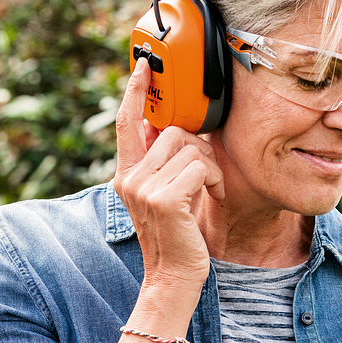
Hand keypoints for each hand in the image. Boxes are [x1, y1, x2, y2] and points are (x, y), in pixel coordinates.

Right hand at [113, 59, 224, 293]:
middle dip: (199, 149)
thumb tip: (170, 128)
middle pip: (173, 131)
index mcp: (126, 174)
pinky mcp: (164, 199)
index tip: (144, 66)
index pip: (126, 122)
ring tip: (209, 190)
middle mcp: (129, 178)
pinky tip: (213, 196)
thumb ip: (161, 163)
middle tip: (207, 176)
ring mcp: (144, 188)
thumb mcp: (163, 195)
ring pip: (189, 147)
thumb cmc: (176, 236)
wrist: (174, 276)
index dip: (136, 92)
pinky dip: (215, 181)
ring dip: (210, 167)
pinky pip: (200, 168)